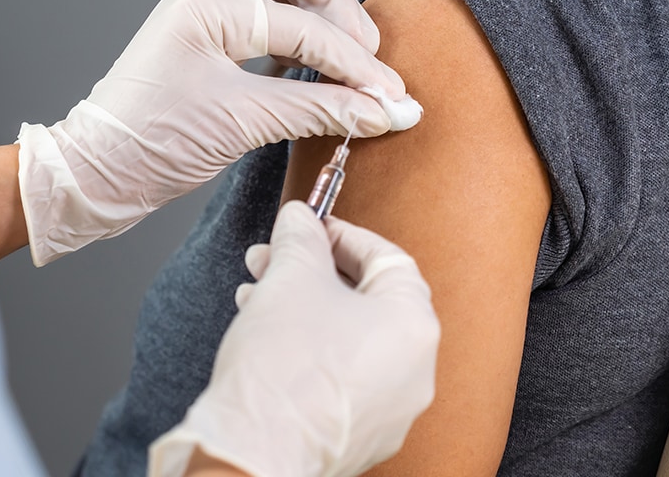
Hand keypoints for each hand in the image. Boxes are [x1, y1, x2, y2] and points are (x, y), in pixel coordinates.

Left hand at [16, 0, 422, 265]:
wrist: (94, 173)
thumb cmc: (151, 144)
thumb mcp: (243, 124)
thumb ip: (320, 111)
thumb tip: (382, 111)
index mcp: (208, 7)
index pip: (303, 27)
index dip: (355, 66)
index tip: (392, 98)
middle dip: (335, 7)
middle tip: (367, 55)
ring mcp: (199, 18)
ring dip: (313, 13)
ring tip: (346, 56)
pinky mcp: (200, 45)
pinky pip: (257, 18)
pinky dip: (291, 35)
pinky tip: (311, 67)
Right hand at [149, 201, 439, 476]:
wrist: (253, 452)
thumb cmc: (281, 368)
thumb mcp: (289, 278)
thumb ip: (301, 237)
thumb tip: (301, 217)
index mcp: (413, 328)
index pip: (387, 259)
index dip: (342, 235)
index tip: (309, 226)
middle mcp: (415, 373)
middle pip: (367, 300)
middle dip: (313, 272)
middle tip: (272, 258)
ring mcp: (390, 411)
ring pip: (350, 340)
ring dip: (304, 309)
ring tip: (256, 297)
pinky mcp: (359, 437)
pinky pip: (340, 378)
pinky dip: (309, 351)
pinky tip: (267, 338)